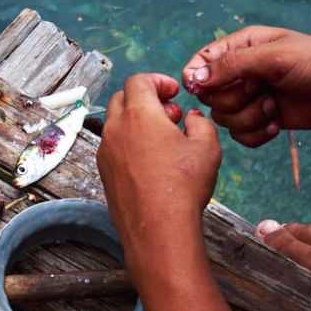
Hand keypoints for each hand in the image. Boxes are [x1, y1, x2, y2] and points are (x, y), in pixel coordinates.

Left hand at [97, 74, 220, 274]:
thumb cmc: (183, 187)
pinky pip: (113, 147)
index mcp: (138, 115)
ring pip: (115, 123)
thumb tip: (192, 118)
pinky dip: (128, 143)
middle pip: (122, 98)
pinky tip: (151, 161)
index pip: (138, 81)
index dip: (158, 81)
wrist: (158, 229)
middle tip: (169, 114)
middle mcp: (115, 129)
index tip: (173, 92)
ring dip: (136, 122)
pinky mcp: (104, 172)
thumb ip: (200, 123)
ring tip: (163, 140)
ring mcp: (106, 152)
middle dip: (145, 99)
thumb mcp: (207, 147)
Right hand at [181, 26, 310, 147]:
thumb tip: (195, 78)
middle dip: (233, 99)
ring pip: (224, 117)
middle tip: (260, 91)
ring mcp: (252, 97)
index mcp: (241, 47)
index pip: (201, 62)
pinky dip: (256, 134)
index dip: (197, 78)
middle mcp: (242, 72)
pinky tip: (276, 124)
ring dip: (248, 118)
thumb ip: (233, 65)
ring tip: (273, 108)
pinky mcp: (263, 119)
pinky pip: (240, 136)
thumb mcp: (274, 57)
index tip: (204, 89)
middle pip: (209, 95)